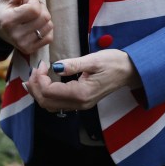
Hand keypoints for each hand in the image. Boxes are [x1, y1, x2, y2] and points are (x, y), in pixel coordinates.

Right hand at [0, 0, 51, 54]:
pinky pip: (49, 37)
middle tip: (28, 9)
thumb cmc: (4, 8)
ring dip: (43, 18)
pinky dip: (45, 29)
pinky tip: (34, 26)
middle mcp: (15, 35)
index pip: (34, 9)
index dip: (33, 1)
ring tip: (30, 17)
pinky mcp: (29, 50)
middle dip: (40, 8)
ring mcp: (23, 45)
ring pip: (49, 26)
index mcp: (8, 20)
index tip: (24, 2)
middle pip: (45, 17)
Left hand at [25, 49, 141, 111]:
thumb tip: (55, 67)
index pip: (49, 92)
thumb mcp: (93, 60)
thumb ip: (73, 64)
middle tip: (34, 70)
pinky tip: (42, 84)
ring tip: (34, 77)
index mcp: (81, 93)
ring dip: (38, 92)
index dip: (39, 78)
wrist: (130, 71)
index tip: (42, 63)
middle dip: (35, 87)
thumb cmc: (114, 62)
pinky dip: (46, 95)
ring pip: (50, 106)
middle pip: (46, 102)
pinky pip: (57, 104)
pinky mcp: (81, 102)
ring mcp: (80, 105)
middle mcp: (79, 103)